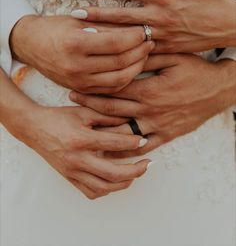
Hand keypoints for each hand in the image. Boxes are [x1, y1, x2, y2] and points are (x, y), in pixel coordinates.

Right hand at [11, 15, 153, 93]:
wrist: (30, 45)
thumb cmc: (55, 27)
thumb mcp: (78, 20)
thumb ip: (106, 27)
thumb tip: (135, 29)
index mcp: (74, 44)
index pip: (115, 43)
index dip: (134, 37)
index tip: (144, 30)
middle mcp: (76, 66)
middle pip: (120, 63)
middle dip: (140, 51)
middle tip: (150, 41)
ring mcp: (78, 81)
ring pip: (119, 80)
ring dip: (136, 67)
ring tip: (144, 54)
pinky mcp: (80, 89)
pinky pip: (110, 89)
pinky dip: (125, 79)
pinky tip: (132, 68)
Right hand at [20, 105, 149, 198]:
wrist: (34, 128)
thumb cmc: (59, 118)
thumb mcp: (83, 112)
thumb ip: (107, 116)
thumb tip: (130, 121)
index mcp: (82, 139)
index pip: (114, 144)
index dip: (133, 142)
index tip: (143, 140)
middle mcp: (78, 159)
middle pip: (113, 173)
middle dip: (135, 171)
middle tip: (147, 164)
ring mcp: (73, 172)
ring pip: (104, 187)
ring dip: (123, 183)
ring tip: (134, 173)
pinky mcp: (69, 178)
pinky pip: (91, 192)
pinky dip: (106, 189)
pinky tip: (115, 182)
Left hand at [70, 54, 235, 157]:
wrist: (220, 89)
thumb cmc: (197, 70)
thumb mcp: (173, 57)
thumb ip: (147, 56)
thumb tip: (124, 49)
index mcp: (149, 89)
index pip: (113, 90)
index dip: (92, 89)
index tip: (76, 86)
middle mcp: (150, 110)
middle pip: (112, 110)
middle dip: (89, 106)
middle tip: (72, 102)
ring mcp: (158, 125)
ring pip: (123, 132)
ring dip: (102, 129)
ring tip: (85, 126)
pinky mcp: (167, 135)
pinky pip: (144, 146)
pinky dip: (127, 150)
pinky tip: (112, 149)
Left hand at [76, 0, 235, 52]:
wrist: (229, 26)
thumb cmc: (212, 0)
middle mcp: (158, 17)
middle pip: (121, 15)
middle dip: (97, 14)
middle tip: (76, 14)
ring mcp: (161, 35)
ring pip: (127, 36)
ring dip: (106, 34)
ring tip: (86, 35)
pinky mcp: (166, 49)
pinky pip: (141, 52)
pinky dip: (125, 52)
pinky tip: (109, 54)